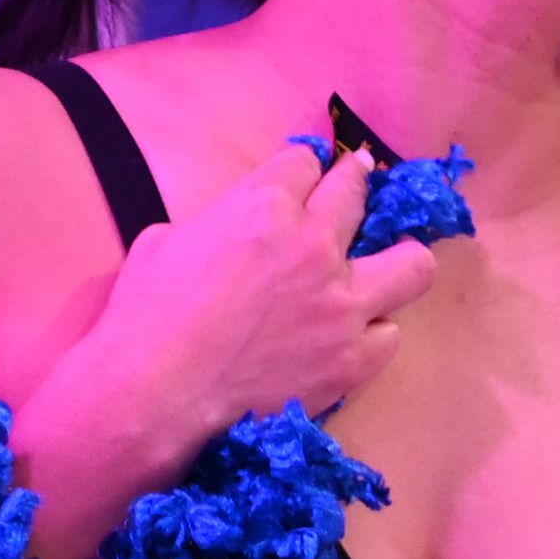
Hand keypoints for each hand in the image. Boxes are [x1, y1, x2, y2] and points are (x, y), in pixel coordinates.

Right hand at [40, 128, 447, 466]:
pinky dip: (371, 334)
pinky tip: (350, 338)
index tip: (300, 183)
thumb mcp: (167, 239)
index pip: (305, 163)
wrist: (155, 395)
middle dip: (353, 184)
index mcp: (265, 206)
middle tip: (351, 191)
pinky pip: (390, 334)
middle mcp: (315, 245)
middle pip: (357, 192)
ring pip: (413, 264)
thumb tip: (234, 229)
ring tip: (383, 268)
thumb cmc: (145, 316)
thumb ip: (218, 221)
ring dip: (396, 260)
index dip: (299, 173)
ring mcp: (342, 304)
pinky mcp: (353, 358)